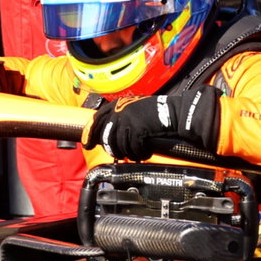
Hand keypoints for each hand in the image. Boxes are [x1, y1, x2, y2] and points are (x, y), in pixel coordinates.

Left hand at [85, 86, 221, 161]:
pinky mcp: (137, 129)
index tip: (86, 144)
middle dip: (112, 149)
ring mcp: (128, 120)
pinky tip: (145, 154)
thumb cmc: (157, 113)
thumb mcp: (134, 109)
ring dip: (127, 154)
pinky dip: (139, 154)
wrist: (174, 112)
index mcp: (118, 104)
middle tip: (119, 156)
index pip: (96, 119)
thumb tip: (110, 134)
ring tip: (136, 155)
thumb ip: (121, 118)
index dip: (90, 133)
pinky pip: (132, 148)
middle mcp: (120, 110)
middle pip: (106, 136)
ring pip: (119, 145)